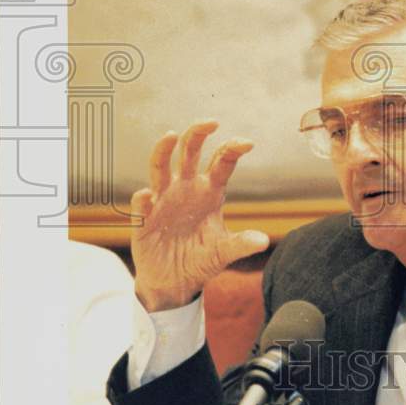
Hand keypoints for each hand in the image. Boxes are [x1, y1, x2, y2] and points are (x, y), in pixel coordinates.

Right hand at [130, 120, 268, 312]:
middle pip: (190, 153)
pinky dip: (143, 199)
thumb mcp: (223, 253)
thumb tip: (263, 241)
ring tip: (170, 135)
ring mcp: (163, 200)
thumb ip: (240, 245)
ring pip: (161, 168)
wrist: (174, 283)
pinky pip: (142, 205)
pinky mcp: (144, 219)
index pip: (221, 162)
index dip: (232, 149)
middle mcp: (185, 188)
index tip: (248, 142)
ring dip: (163, 151)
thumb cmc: (200, 260)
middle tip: (211, 121)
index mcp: (209, 191)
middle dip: (198, 134)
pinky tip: (147, 196)